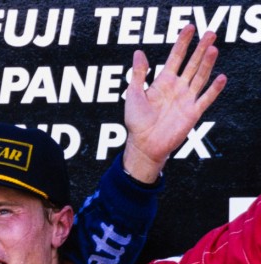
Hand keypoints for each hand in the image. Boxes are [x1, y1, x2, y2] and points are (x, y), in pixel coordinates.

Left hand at [124, 24, 226, 182]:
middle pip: (192, 64)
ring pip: (200, 77)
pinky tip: (221, 77)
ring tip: (213, 48)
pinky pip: (206, 99)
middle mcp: (177, 88)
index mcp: (163, 82)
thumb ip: (139, 74)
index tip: (189, 28)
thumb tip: (138, 52)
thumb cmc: (136, 121)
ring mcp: (186, 99)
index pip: (176, 57)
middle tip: (210, 33)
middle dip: (200, 48)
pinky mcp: (193, 113)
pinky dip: (214, 89)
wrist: (143, 144)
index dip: (182, 43)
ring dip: (207, 64)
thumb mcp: (134, 95)